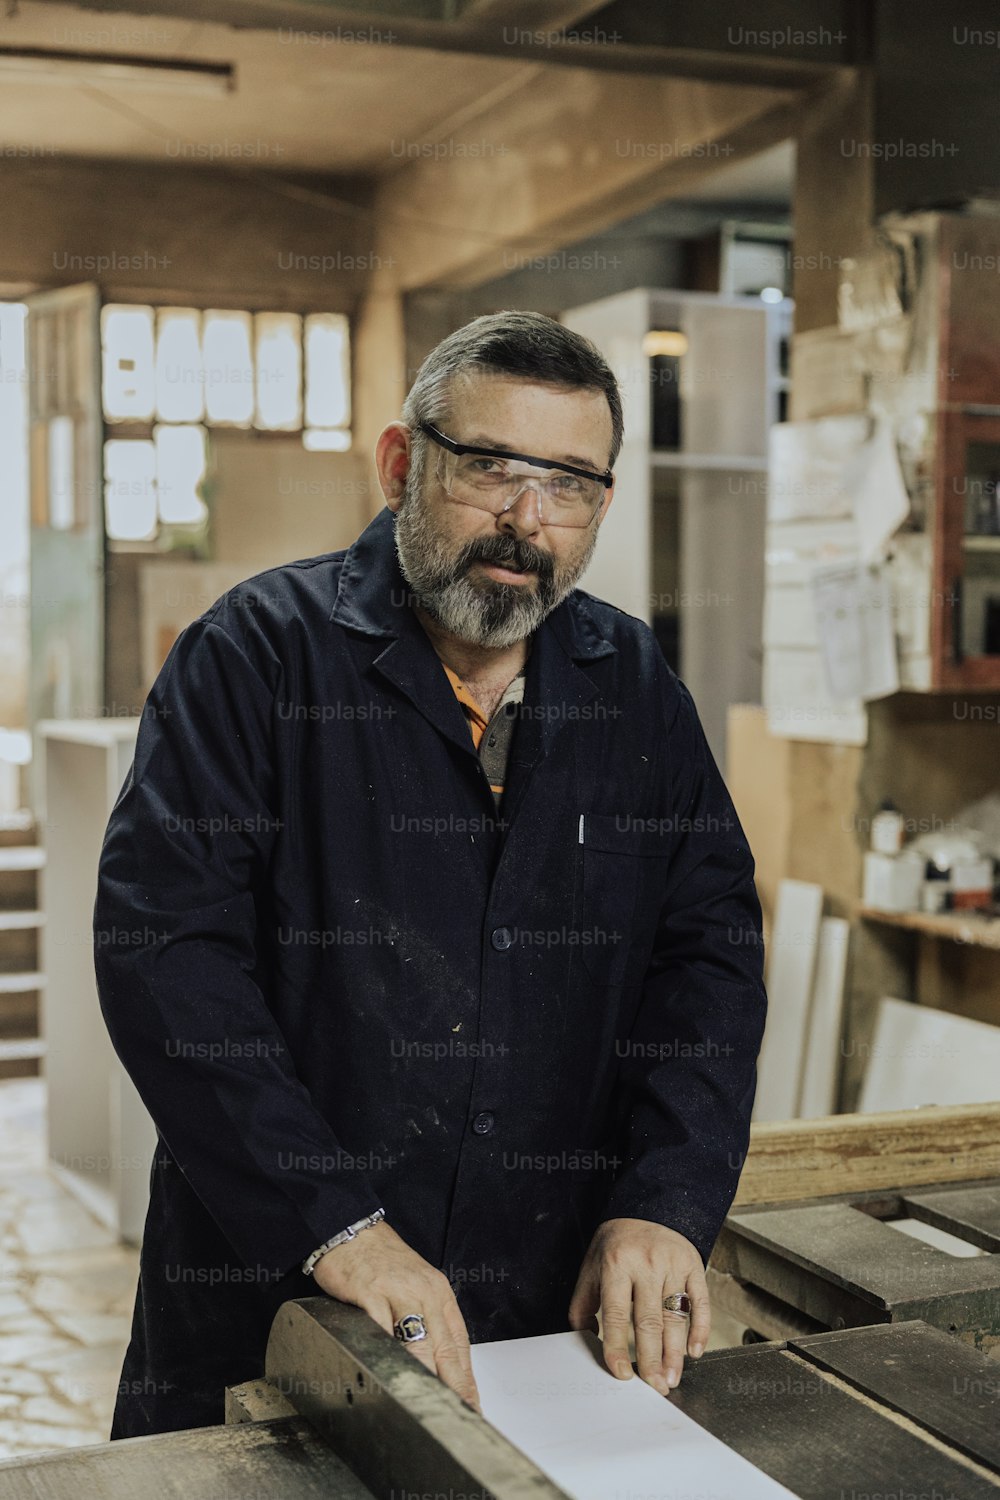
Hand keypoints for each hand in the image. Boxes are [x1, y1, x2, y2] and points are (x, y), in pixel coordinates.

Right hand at [313, 1220, 480, 1411]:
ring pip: (418, 1344)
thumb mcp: (416, 1288)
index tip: (471, 1406)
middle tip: (458, 1416)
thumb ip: (428, 1321)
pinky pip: (381, 1331)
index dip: (466, 1379)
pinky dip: (385, 1356)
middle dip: (454, 1388)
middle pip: (445, 1349)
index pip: (460, 1344)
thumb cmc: (383, 1261)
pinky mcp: (370, 1293)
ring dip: (424, 1380)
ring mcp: (398, 1293)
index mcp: (440, 1294)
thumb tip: (439, 1365)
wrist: (352, 1230)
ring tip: (427, 1410)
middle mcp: (424, 1293)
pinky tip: (388, 1376)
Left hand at [567, 1217, 708, 1395]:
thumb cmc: (615, 1246)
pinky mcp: (693, 1265)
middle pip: (650, 1321)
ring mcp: (672, 1265)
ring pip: (675, 1316)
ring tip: (672, 1378)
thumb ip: (583, 1304)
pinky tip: (694, 1351)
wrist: (646, 1209)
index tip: (623, 1374)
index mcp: (616, 1266)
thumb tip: (588, 1340)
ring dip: (675, 1353)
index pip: (617, 1315)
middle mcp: (646, 1265)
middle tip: (656, 1387)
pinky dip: (700, 1329)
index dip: (619, 1347)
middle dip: (652, 1359)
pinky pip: (701, 1302)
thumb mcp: (591, 1268)